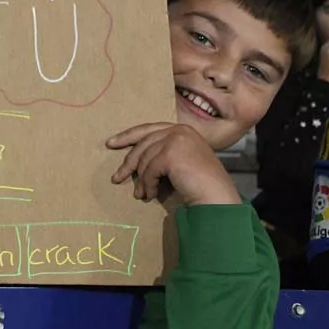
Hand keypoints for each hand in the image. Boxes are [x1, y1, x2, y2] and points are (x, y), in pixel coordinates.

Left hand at [107, 122, 240, 205]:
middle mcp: (179, 130)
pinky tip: (149, 195)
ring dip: (140, 180)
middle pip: (143, 143)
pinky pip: (149, 170)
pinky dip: (147, 185)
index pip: (149, 129)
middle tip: (116, 177)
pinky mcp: (171, 154)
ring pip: (144, 159)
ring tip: (140, 194)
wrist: (217, 198)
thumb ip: (162, 153)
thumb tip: (134, 160)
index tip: (111, 143)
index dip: (128, 136)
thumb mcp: (180, 162)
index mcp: (182, 129)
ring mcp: (176, 140)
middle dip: (128, 162)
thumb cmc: (199, 185)